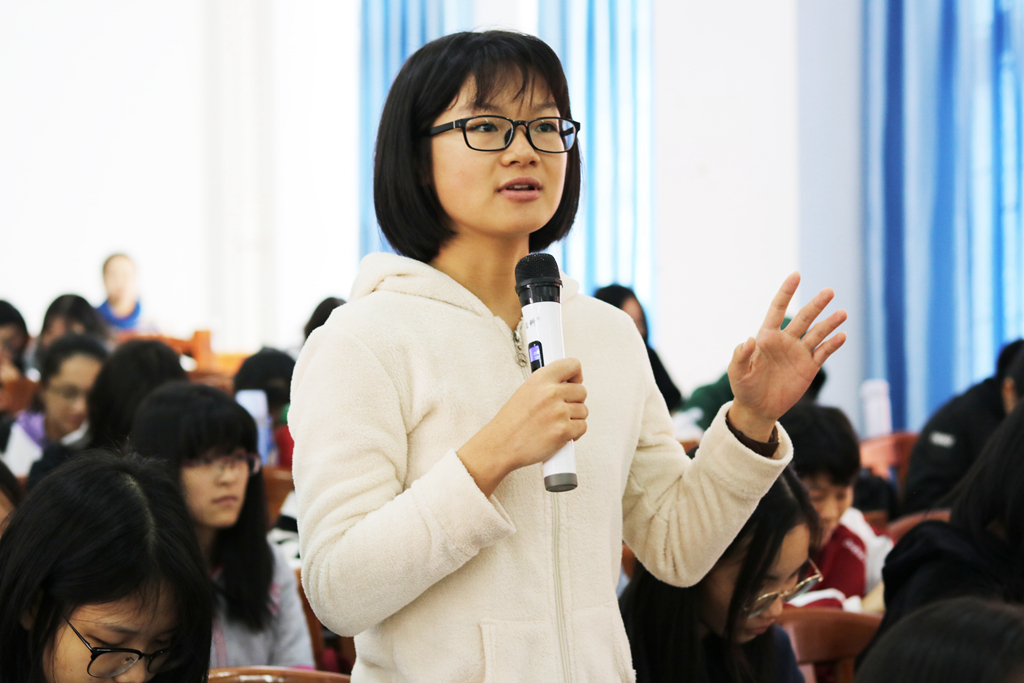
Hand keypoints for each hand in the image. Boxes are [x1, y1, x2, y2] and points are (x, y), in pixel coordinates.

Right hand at [458, 358, 587, 495]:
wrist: (501, 445)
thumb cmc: (511, 423)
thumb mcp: (525, 391)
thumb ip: (547, 384)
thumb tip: (567, 383)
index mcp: (540, 379)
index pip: (573, 365)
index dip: (576, 375)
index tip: (574, 382)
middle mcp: (551, 392)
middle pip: (582, 391)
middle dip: (574, 402)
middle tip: (561, 410)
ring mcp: (558, 412)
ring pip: (584, 411)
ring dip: (574, 419)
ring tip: (556, 423)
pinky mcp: (564, 431)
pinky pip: (582, 427)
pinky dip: (574, 433)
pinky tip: (559, 434)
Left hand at [727, 272, 846, 440]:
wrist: (758, 408)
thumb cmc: (744, 387)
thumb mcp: (737, 371)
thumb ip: (741, 355)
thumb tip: (748, 340)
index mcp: (767, 336)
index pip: (778, 309)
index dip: (786, 293)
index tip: (796, 276)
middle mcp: (786, 340)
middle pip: (804, 318)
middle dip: (816, 305)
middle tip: (829, 291)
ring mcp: (799, 353)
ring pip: (817, 333)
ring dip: (830, 323)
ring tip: (842, 313)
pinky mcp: (809, 368)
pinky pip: (823, 353)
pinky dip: (833, 344)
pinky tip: (842, 336)